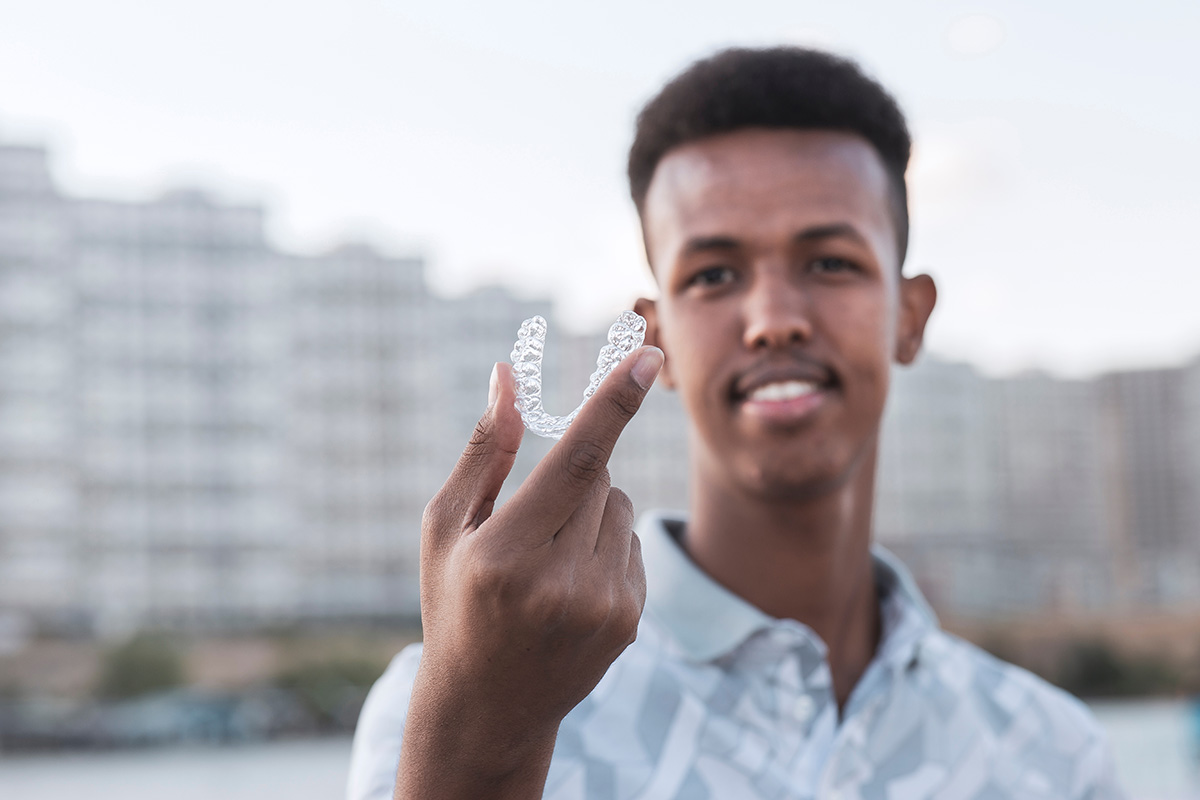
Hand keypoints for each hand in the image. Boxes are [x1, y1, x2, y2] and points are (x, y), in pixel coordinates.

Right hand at [396, 345, 663, 799]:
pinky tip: (571, 584)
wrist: (488, 706)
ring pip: (623, 506)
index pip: (575, 461)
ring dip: (594, 509)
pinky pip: (634, 542)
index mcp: (507, 554)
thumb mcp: (447, 527)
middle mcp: (562, 583)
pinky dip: (607, 544)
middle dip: (576, 471)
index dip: (612, 402)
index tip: (647, 355)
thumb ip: (483, 449)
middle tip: (537, 514)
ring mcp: (603, 606)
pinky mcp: (630, 619)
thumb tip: (507, 376)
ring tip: (550, 558)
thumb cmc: (455, 603)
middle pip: (600, 477)